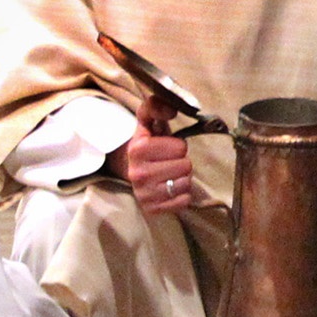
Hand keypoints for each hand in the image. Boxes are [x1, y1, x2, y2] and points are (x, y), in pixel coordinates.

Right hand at [110, 96, 192, 214]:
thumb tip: (171, 108)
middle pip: (186, 166)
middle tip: (169, 161)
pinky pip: (184, 200)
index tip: (166, 147)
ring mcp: (144, 194)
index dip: (177, 145)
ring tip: (169, 174)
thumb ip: (156, 106)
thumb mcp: (147, 121)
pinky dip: (182, 194)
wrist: (130, 170)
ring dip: (182, 178)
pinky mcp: (152, 209)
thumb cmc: (147, 144)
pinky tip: (169, 188)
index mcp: (137, 149)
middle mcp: (138, 174)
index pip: (180, 148)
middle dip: (181, 161)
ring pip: (186, 183)